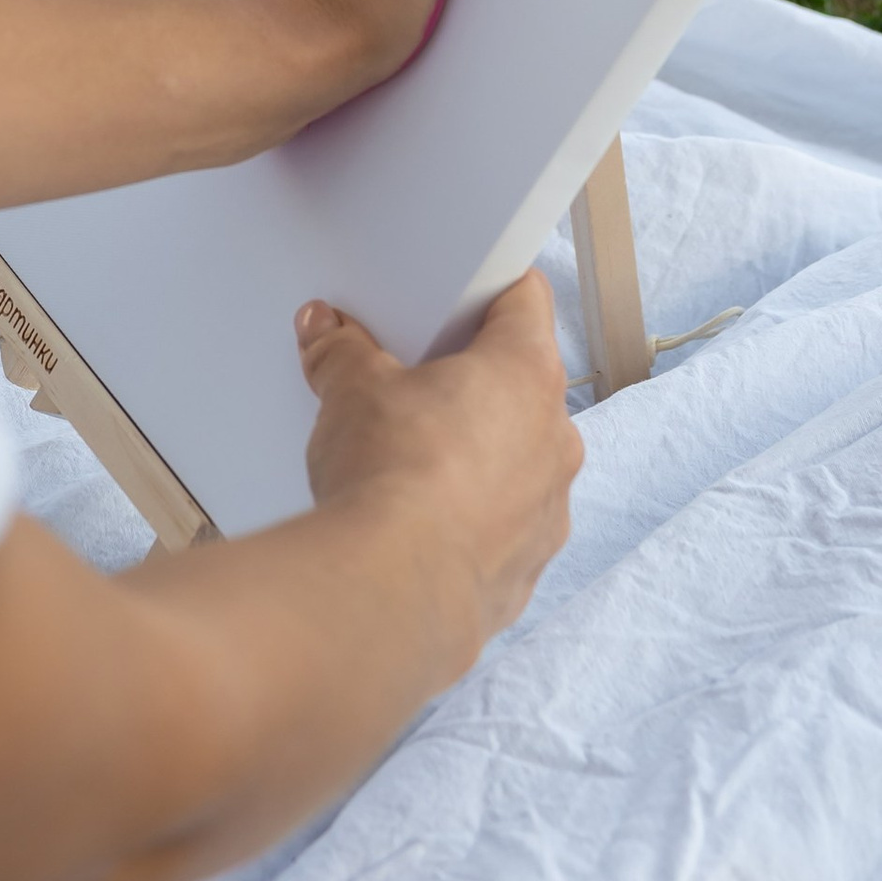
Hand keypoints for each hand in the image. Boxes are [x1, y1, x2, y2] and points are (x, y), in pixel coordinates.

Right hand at [296, 273, 578, 648]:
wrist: (390, 591)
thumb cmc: (392, 476)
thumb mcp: (350, 389)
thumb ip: (342, 352)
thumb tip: (327, 334)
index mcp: (526, 372)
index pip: (525, 300)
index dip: (488, 289)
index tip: (456, 295)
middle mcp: (554, 438)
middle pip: (520, 384)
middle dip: (469, 380)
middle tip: (413, 381)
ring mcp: (548, 509)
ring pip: (517, 459)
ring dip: (475, 454)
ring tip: (408, 460)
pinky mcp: (527, 569)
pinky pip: (504, 525)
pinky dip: (470, 518)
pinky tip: (418, 523)